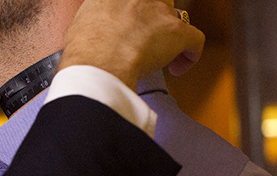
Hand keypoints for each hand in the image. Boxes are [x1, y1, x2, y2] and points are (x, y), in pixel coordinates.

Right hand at [60, 0, 205, 90]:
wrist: (97, 63)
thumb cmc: (85, 49)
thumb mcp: (82, 22)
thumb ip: (94, 19)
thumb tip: (92, 28)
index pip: (133, 1)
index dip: (134, 13)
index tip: (129, 24)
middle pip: (157, 3)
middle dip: (153, 20)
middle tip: (143, 40)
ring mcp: (161, 11)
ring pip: (174, 19)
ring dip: (169, 37)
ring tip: (159, 56)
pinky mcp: (177, 33)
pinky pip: (195, 40)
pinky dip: (190, 55)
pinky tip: (179, 67)